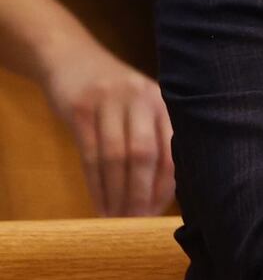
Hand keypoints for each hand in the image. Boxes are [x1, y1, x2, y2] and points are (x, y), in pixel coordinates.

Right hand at [43, 47, 173, 216]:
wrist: (73, 58)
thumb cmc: (115, 94)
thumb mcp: (142, 104)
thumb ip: (157, 136)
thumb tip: (169, 190)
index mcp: (164, 101)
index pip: (172, 148)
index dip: (167, 184)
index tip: (159, 211)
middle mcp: (141, 99)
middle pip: (145, 154)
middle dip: (141, 192)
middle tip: (137, 221)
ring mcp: (109, 102)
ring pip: (116, 156)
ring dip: (116, 193)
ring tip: (116, 218)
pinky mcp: (81, 109)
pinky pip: (89, 154)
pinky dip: (95, 184)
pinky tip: (99, 203)